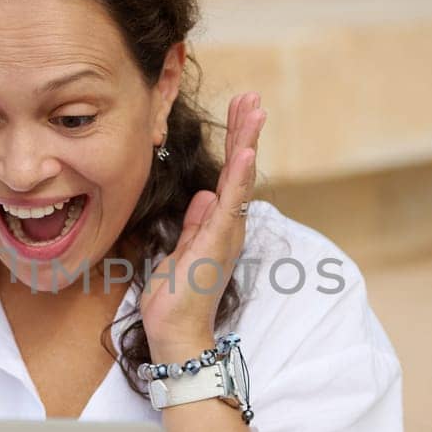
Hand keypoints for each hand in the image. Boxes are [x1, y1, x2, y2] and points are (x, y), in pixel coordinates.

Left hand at [141, 91, 264, 358]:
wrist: (176, 334)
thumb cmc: (177, 299)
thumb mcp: (181, 251)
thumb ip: (194, 223)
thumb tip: (203, 194)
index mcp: (218, 225)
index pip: (229, 175)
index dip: (235, 141)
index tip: (239, 110)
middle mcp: (229, 226)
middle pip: (239, 170)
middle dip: (245, 132)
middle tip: (252, 98)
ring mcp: (226, 233)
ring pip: (240, 180)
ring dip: (246, 143)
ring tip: (255, 111)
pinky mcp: (217, 243)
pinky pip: (231, 204)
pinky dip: (239, 177)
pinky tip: (245, 152)